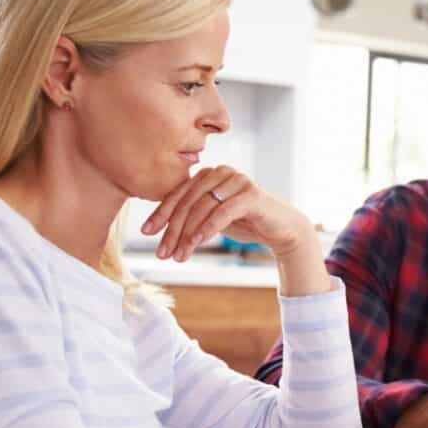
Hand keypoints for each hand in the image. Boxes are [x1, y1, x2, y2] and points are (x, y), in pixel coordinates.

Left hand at [141, 165, 313, 261]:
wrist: (281, 229)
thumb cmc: (245, 222)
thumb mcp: (212, 216)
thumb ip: (193, 213)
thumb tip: (160, 225)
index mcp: (209, 174)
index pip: (179, 193)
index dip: (161, 213)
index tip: (146, 232)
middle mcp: (221, 172)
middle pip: (188, 202)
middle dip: (172, 229)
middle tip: (162, 252)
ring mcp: (237, 180)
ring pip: (203, 208)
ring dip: (187, 235)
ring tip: (178, 256)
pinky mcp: (251, 194)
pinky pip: (223, 212)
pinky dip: (207, 228)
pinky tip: (196, 243)